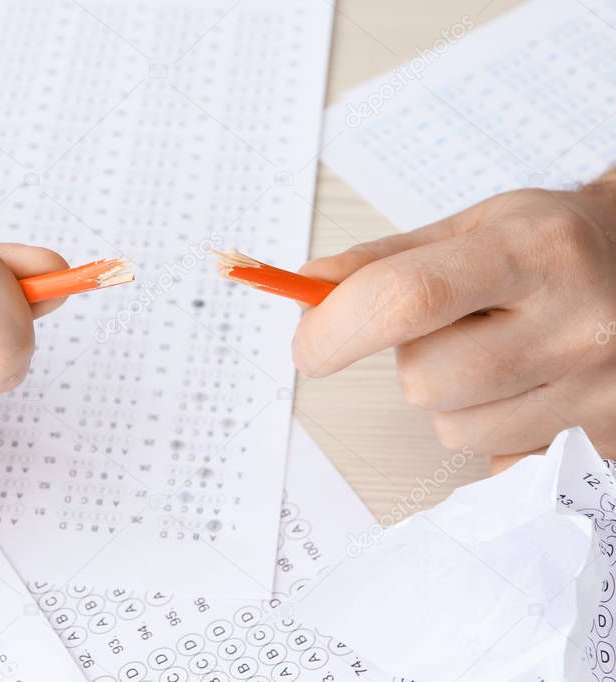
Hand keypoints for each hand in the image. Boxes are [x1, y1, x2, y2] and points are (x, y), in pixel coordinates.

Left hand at [292, 182, 615, 458]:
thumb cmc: (553, 244)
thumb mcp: (474, 226)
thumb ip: (384, 261)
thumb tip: (310, 289)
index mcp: (534, 253)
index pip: (407, 298)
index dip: (337, 329)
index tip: (308, 346)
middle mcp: (577, 323)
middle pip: (425, 379)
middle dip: (412, 359)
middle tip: (452, 327)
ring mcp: (598, 390)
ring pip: (454, 430)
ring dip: (452, 399)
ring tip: (498, 352)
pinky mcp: (605, 440)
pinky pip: (498, 460)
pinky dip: (493, 429)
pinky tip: (528, 385)